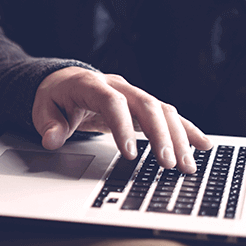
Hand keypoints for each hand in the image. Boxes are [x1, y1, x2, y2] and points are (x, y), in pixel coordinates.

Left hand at [32, 66, 212, 173]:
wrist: (65, 82)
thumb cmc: (56, 96)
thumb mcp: (43, 109)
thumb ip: (48, 124)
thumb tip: (52, 139)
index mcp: (92, 84)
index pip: (113, 103)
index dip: (123, 127)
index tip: (130, 154)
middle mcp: (118, 86)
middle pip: (146, 105)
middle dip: (161, 135)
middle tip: (169, 164)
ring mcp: (133, 94)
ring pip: (163, 110)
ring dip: (178, 137)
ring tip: (187, 164)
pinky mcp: (142, 105)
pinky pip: (167, 115)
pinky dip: (186, 129)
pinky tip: (202, 145)